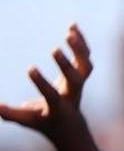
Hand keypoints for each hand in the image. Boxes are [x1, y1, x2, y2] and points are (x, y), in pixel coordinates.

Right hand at [0, 24, 92, 142]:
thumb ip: (11, 113)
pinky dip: (81, 41)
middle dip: (67, 65)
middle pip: (76, 80)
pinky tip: (73, 25)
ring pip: (86, 66)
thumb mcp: (27, 119)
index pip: (52, 95)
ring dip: (80, 49)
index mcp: (58, 107)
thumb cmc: (44, 121)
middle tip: (54, 49)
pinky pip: (85, 56)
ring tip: (69, 32)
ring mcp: (79, 83)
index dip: (42, 83)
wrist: (70, 125)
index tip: (29, 68)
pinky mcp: (81, 73)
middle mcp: (72, 94)